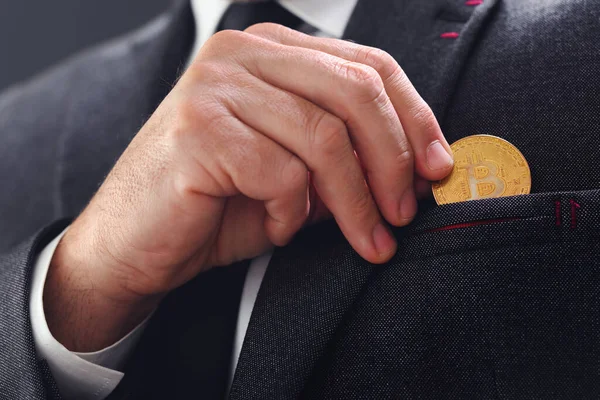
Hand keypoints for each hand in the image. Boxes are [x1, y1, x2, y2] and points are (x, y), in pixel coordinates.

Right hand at [44, 24, 452, 350]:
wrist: (134, 241)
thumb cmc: (216, 204)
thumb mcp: (295, 171)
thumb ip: (345, 156)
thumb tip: (416, 167)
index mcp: (269, 50)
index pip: (366, 65)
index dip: (413, 117)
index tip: (436, 166)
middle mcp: (241, 55)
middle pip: (355, 92)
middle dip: (394, 162)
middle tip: (405, 212)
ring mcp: (215, 87)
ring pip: (326, 138)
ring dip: (355, 202)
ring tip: (366, 238)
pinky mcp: (198, 130)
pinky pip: (281, 173)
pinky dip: (291, 213)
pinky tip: (277, 226)